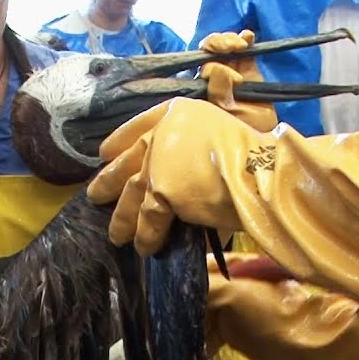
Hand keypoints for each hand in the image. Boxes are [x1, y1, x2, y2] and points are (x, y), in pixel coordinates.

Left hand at [87, 97, 265, 255]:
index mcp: (181, 111)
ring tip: (115, 235)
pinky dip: (146, 236)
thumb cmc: (254, 158)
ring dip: (123, 217)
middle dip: (110, 179)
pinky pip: (149, 219)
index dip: (121, 138)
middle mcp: (166, 131)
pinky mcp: (163, 191)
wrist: (263, 174)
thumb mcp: (220, 136)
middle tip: (95, 194)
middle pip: (131, 159)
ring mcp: (161, 161)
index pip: (142, 123)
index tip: (105, 152)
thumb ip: (192, 148)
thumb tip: (175, 179)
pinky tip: (143, 248)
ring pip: (134, 192)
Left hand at [197, 30, 277, 131]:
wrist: (262, 136)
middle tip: (231, 47)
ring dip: (229, 39)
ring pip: (222, 46)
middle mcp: (213, 77)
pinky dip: (245, 38)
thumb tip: (216, 70)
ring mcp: (229, 69)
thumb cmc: (241, 131)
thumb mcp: (230, 117)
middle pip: (206, 51)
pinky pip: (242, 46)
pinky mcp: (246, 65)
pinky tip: (249, 37)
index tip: (238, 80)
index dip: (217, 67)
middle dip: (216, 44)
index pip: (202, 69)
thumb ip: (221, 96)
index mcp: (203, 89)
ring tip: (242, 45)